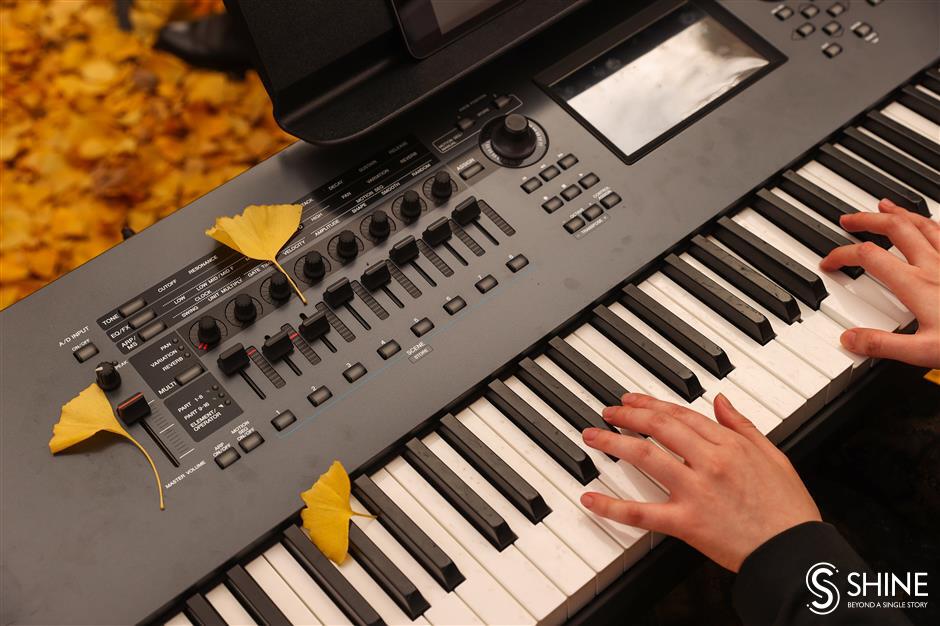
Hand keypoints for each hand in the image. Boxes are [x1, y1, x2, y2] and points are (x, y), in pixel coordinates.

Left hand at [579, 393, 820, 571]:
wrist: (794, 552)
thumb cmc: (788, 509)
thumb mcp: (774, 456)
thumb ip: (743, 426)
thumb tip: (721, 401)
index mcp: (730, 444)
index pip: (681, 414)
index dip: (652, 404)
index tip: (632, 400)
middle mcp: (710, 462)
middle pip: (659, 427)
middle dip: (628, 415)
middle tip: (608, 412)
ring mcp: (695, 491)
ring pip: (645, 457)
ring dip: (613, 443)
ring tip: (592, 437)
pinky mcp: (686, 523)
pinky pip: (642, 513)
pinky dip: (613, 506)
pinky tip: (591, 498)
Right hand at [819, 199, 939, 367]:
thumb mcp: (923, 353)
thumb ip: (883, 345)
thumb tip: (849, 339)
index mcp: (917, 284)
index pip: (869, 256)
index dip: (842, 254)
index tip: (828, 262)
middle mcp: (935, 266)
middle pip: (896, 229)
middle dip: (867, 220)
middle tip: (848, 219)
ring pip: (924, 225)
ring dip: (900, 213)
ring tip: (884, 206)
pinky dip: (932, 224)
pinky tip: (932, 226)